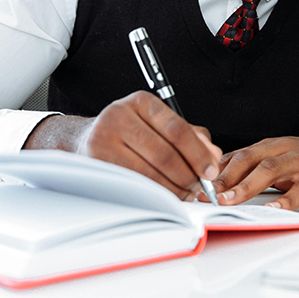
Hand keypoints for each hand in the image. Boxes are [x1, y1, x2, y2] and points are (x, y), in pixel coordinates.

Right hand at [24, 91, 220, 200]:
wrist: (84, 140)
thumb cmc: (130, 133)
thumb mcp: (160, 124)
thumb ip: (191, 136)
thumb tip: (213, 155)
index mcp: (140, 102)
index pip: (176, 129)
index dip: (198, 153)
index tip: (211, 170)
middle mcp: (119, 116)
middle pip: (165, 154)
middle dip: (188, 176)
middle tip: (200, 187)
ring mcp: (103, 140)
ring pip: (150, 174)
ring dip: (173, 190)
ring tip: (185, 194)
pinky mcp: (96, 164)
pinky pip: (134, 185)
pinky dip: (154, 195)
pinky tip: (165, 196)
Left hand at [209, 130, 298, 209]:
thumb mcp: (285, 161)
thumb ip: (259, 170)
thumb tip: (225, 185)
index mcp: (272, 146)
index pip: (237, 156)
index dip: (214, 171)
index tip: (194, 187)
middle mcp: (285, 148)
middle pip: (248, 159)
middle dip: (224, 177)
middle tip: (206, 195)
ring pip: (271, 169)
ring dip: (247, 185)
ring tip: (231, 200)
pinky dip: (289, 198)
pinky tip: (277, 209)